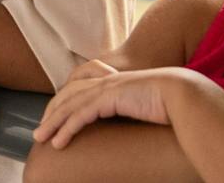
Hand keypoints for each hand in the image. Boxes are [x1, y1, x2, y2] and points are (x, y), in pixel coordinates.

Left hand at [33, 66, 196, 148]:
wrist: (185, 95)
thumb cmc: (170, 106)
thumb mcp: (146, 109)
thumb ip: (135, 111)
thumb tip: (132, 127)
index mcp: (115, 83)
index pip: (80, 91)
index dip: (65, 105)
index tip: (54, 122)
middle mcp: (108, 82)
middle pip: (69, 96)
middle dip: (52, 114)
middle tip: (39, 132)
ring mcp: (108, 88)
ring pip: (71, 105)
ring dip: (53, 123)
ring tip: (41, 138)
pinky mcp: (110, 97)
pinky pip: (81, 114)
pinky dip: (67, 128)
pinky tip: (58, 142)